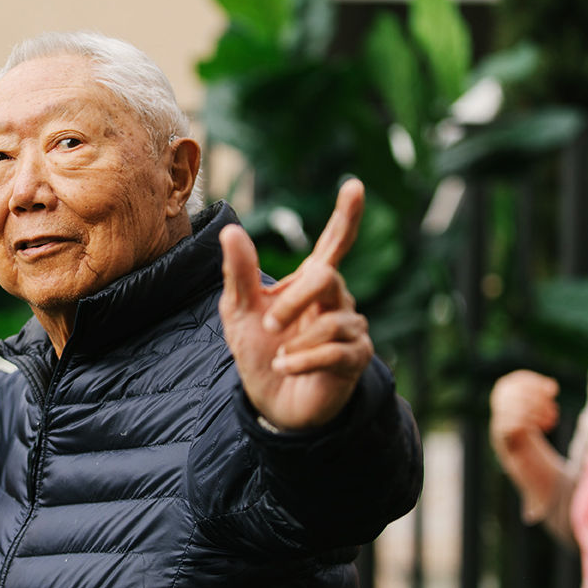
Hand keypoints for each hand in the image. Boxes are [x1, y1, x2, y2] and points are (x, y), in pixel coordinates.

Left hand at [219, 179, 372, 429]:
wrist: (271, 402)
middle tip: (267, 323)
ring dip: (294, 341)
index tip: (354, 185)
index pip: (334, 243)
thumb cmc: (260, 351)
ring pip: (331, 319)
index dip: (346, 216)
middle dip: (292, 300)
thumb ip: (239, 273)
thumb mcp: (239, 311)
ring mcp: (351, 328)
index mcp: (311, 282)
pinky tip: (286, 367)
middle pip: (326, 277)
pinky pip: (335, 351)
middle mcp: (337, 300)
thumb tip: (230, 231)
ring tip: (278, 357)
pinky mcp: (356, 358)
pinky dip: (302, 361)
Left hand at [489, 370, 563, 521]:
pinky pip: (516, 381)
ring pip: (511, 389)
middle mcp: (500, 423)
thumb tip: (533, 517)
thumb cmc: (533, 469)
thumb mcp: (534, 481)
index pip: (508, 425)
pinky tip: (552, 388)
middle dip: (534, 405)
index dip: (528, 421)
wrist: (523, 451)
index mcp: (505, 443)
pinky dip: (533, 381)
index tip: (550, 423)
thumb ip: (534, 497)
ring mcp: (504, 408)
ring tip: (552, 400)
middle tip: (552, 413)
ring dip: (535, 391)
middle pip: (510, 404)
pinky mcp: (511, 396)